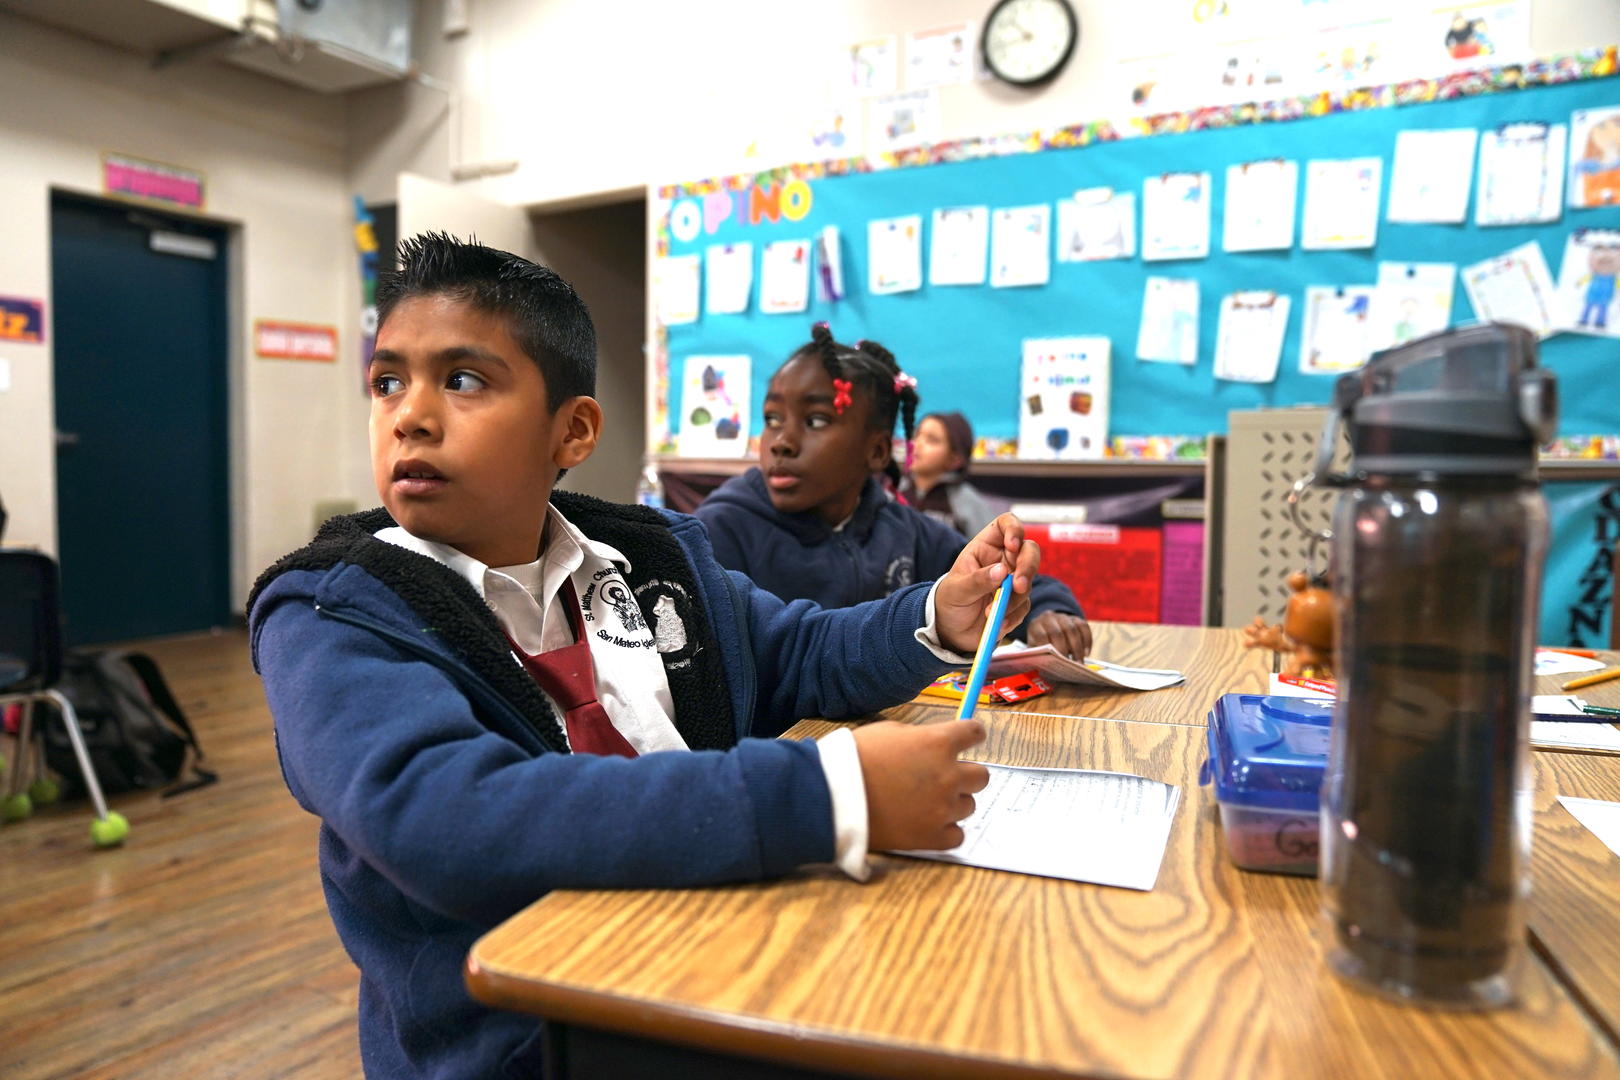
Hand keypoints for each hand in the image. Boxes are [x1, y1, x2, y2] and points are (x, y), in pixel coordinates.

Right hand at [854, 719, 989, 850]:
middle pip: (981, 776)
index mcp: (938, 743)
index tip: (967, 740)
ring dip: (952, 803)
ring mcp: (943, 808)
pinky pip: (957, 835)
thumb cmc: (855, 759)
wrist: (834, 796)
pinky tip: (926, 823)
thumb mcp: (888, 732)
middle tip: (943, 777)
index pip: (975, 733)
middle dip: (964, 775)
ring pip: (969, 806)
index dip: (970, 736)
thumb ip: (919, 737)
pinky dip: (945, 830)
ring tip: (924, 802)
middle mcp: (948, 775)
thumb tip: (932, 743)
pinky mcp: (933, 837)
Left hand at [934, 513, 1040, 654]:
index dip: (1014, 529)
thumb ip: (977, 580)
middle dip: (1027, 567)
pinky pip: (1024, 605)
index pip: (1006, 524)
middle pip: (1029, 550)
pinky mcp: (1017, 602)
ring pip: (1028, 580)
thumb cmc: (950, 600)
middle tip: (1018, 585)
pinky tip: (999, 623)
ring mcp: (1012, 580)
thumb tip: (1002, 571)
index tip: (1013, 545)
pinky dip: (1013, 615)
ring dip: (1015, 598)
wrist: (951, 629)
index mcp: (986, 546)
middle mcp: (1004, 559)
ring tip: (992, 613)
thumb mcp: (957, 589)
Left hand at [1026, 611, 1091, 660]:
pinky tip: (1086, 653)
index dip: (1049, 650)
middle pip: (1057, 633)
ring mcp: (1062, 617)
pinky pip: (1084, 627)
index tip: (1056, 662)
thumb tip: (1048, 667)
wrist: (1047, 627)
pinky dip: (1087, 641)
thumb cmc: (1040, 643)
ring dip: (1077, 648)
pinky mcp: (1075, 618)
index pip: (1041, 636)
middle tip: (1069, 665)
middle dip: (1064, 651)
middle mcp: (1048, 618)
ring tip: (1079, 663)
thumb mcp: (1035, 648)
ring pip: (1072, 629)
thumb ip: (1039, 655)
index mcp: (1035, 626)